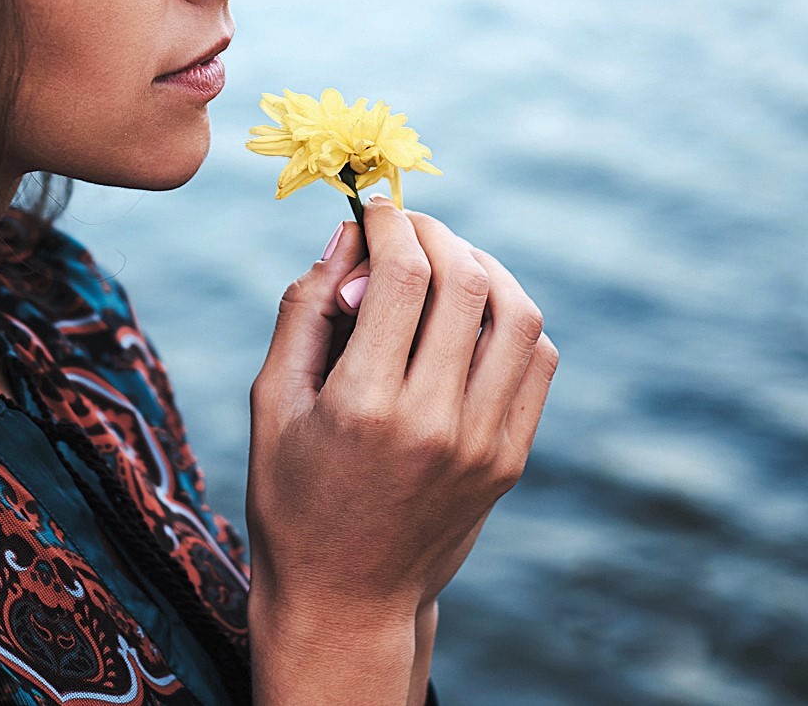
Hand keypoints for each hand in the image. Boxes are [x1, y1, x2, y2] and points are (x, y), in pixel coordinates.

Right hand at [245, 193, 557, 618]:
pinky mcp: (510, 459)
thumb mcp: (270, 402)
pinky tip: (474, 313)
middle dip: (436, 232)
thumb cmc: (292, 496)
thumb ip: (304, 310)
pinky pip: (536, 360)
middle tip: (407, 225)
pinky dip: (512, 318)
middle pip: (466, 281)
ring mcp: (484, 443)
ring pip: (517, 314)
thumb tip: (343, 236)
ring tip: (446, 261)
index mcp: (365, 406)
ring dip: (483, 266)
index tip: (372, 208)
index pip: (402, 274)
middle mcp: (435, 422)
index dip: (389, 223)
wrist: (347, 599)